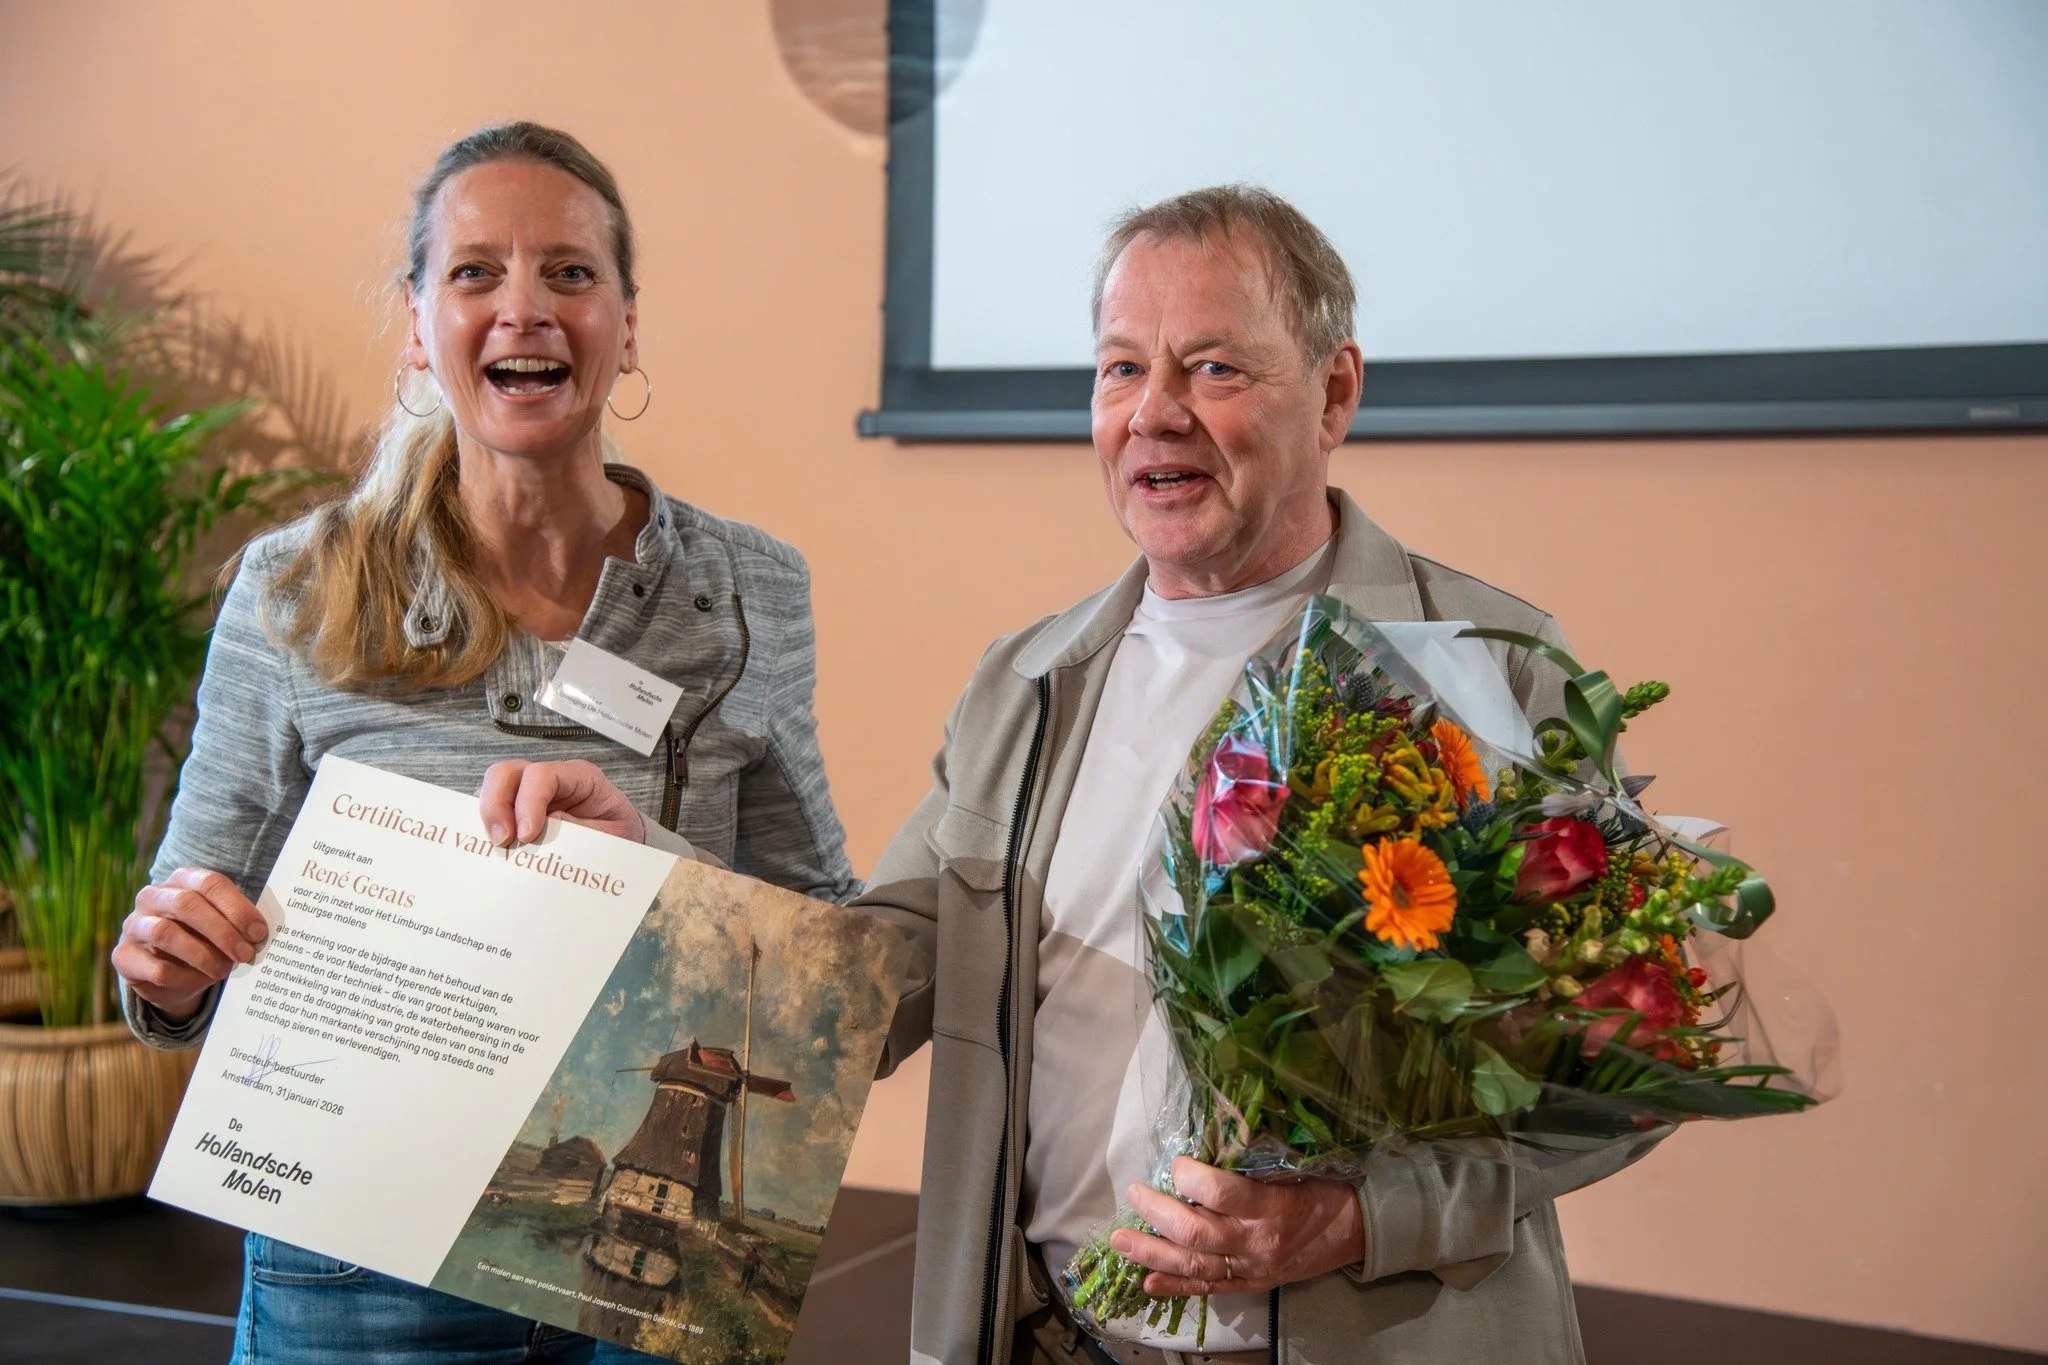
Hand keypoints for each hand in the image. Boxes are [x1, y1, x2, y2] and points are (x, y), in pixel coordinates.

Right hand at [112, 868, 269, 1020]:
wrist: (167, 973)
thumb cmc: (204, 940)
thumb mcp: (222, 927)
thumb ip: (238, 924)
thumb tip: (259, 936)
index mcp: (182, 880)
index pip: (210, 883)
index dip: (237, 908)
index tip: (258, 933)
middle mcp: (153, 896)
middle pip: (187, 904)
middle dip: (222, 931)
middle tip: (246, 953)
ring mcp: (134, 924)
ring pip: (166, 933)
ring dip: (203, 955)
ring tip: (225, 970)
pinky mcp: (123, 956)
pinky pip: (155, 967)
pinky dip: (183, 976)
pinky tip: (199, 981)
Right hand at [476, 759, 644, 846]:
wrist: (621, 842)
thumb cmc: (617, 834)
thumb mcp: (609, 836)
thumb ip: (579, 831)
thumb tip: (540, 829)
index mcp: (578, 777)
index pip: (542, 774)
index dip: (528, 802)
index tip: (525, 835)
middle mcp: (548, 778)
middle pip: (507, 772)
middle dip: (496, 805)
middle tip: (502, 842)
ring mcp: (527, 792)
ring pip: (492, 788)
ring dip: (488, 817)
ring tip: (497, 848)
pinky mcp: (515, 811)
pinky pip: (491, 811)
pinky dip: (485, 828)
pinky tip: (492, 850)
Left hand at [1113, 1157, 1365, 1296]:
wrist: (1358, 1232)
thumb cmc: (1328, 1187)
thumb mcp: (1301, 1163)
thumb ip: (1258, 1157)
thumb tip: (1210, 1135)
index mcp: (1275, 1206)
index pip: (1224, 1193)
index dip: (1192, 1177)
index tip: (1176, 1163)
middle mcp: (1259, 1242)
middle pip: (1198, 1233)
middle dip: (1159, 1213)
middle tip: (1135, 1193)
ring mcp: (1253, 1269)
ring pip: (1194, 1265)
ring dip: (1153, 1252)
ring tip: (1121, 1241)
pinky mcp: (1251, 1285)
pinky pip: (1208, 1289)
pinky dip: (1175, 1286)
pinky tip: (1147, 1282)